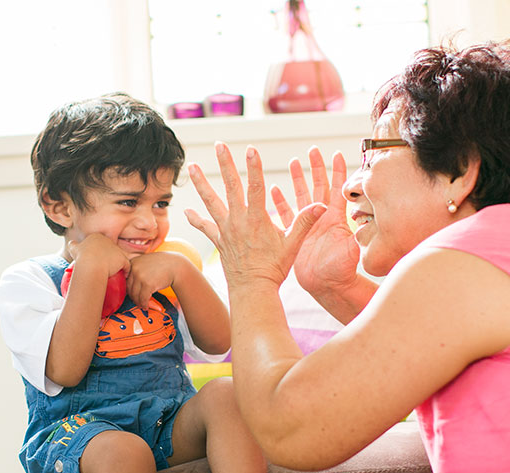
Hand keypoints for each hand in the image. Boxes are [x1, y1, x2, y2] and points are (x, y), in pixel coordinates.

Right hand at [68, 233, 128, 278]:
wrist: (90, 264)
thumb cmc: (81, 257)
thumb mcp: (73, 249)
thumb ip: (72, 245)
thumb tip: (72, 244)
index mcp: (97, 237)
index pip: (100, 244)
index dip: (98, 252)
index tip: (96, 260)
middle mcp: (108, 241)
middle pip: (110, 249)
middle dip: (109, 256)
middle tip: (105, 267)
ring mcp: (117, 250)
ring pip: (118, 257)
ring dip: (118, 263)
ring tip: (114, 271)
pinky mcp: (122, 259)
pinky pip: (126, 265)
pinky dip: (126, 270)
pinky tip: (124, 275)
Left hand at [126, 251, 184, 307]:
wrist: (176, 266)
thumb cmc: (162, 265)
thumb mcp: (146, 261)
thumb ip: (137, 269)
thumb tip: (128, 285)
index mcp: (133, 262)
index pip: (125, 280)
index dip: (129, 289)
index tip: (134, 294)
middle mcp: (135, 268)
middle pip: (129, 288)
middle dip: (133, 297)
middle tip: (138, 302)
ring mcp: (140, 276)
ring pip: (135, 295)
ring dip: (138, 302)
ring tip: (142, 305)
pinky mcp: (148, 284)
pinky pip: (142, 298)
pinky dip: (144, 304)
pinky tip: (146, 306)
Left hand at [185, 142, 326, 291]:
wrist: (253, 290)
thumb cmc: (274, 268)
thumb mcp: (293, 245)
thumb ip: (305, 222)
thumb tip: (322, 205)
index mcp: (257, 219)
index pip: (256, 186)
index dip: (254, 166)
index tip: (251, 148)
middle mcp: (238, 221)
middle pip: (230, 186)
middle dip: (225, 164)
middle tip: (219, 145)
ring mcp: (226, 230)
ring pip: (211, 202)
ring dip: (202, 183)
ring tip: (192, 167)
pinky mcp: (219, 241)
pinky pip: (205, 227)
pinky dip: (196, 219)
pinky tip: (187, 210)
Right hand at [271, 148, 359, 295]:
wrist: (327, 286)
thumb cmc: (342, 271)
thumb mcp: (352, 252)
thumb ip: (357, 238)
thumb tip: (368, 227)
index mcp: (335, 219)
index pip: (338, 190)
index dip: (338, 172)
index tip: (337, 154)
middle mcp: (322, 218)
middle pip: (318, 186)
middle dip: (316, 168)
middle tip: (312, 150)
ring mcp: (308, 225)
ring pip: (301, 196)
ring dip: (297, 179)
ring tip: (292, 162)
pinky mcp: (296, 234)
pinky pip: (286, 214)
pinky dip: (280, 202)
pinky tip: (273, 189)